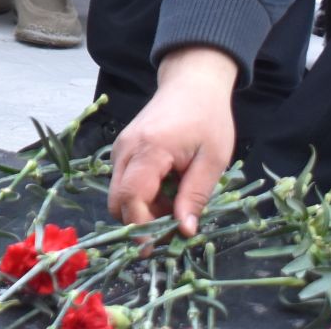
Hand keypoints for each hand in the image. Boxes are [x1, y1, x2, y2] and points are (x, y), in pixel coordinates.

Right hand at [109, 46, 240, 235]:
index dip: (141, 228)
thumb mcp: (213, 159)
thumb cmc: (208, 117)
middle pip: (117, 201)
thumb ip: (195, 195)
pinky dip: (142, 195)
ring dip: (142, 210)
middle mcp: (126, 149)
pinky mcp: (124, 148)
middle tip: (172, 231)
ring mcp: (121, 147)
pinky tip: (167, 191)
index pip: (131, 198)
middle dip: (140, 223)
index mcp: (149, 150)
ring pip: (119, 194)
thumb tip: (185, 231)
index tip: (158, 248)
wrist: (192, 82)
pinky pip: (125, 181)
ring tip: (176, 207)